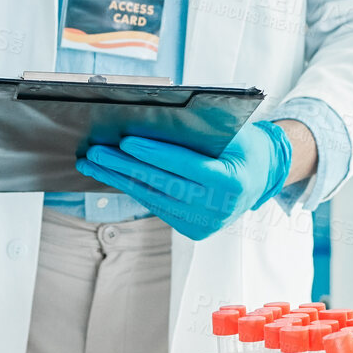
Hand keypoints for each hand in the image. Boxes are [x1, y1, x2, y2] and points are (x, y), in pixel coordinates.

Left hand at [74, 120, 292, 241]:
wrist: (260, 177)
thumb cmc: (243, 147)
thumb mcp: (231, 133)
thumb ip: (198, 131)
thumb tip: (150, 122)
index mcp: (230, 183)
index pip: (185, 166)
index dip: (154, 153)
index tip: (126, 141)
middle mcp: (218, 209)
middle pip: (162, 183)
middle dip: (124, 167)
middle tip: (96, 152)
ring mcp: (204, 224)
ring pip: (153, 197)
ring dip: (119, 179)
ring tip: (93, 164)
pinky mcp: (193, 230)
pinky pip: (156, 205)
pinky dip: (133, 188)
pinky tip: (112, 175)